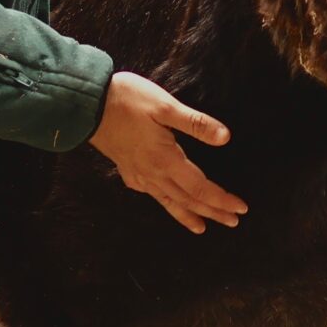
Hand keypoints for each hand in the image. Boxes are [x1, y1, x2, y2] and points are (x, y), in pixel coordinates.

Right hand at [88, 71, 249, 233]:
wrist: (86, 104)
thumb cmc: (127, 100)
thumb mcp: (165, 106)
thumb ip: (195, 123)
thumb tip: (225, 137)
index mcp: (165, 160)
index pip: (200, 188)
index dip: (221, 200)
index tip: (241, 208)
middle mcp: (152, 174)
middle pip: (187, 200)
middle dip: (212, 211)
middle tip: (233, 222)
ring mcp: (138, 174)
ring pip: (168, 201)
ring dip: (189, 214)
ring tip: (203, 227)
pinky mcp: (126, 169)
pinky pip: (151, 193)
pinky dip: (164, 203)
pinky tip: (166, 201)